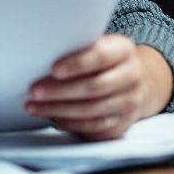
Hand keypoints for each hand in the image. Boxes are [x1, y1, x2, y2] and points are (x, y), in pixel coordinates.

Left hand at [25, 35, 162, 140]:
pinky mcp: (121, 124)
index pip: (100, 56)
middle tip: (35, 91)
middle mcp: (131, 77)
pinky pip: (93, 127)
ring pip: (91, 110)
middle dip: (60, 91)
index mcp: (123, 51)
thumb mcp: (99, 46)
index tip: (53, 69)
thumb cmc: (106, 61)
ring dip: (58, 110)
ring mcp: (129, 103)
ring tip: (34, 107)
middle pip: (94, 87)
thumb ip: (78, 48)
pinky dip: (69, 124)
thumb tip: (41, 55)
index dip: (76, 64)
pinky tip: (52, 118)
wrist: (138, 83)